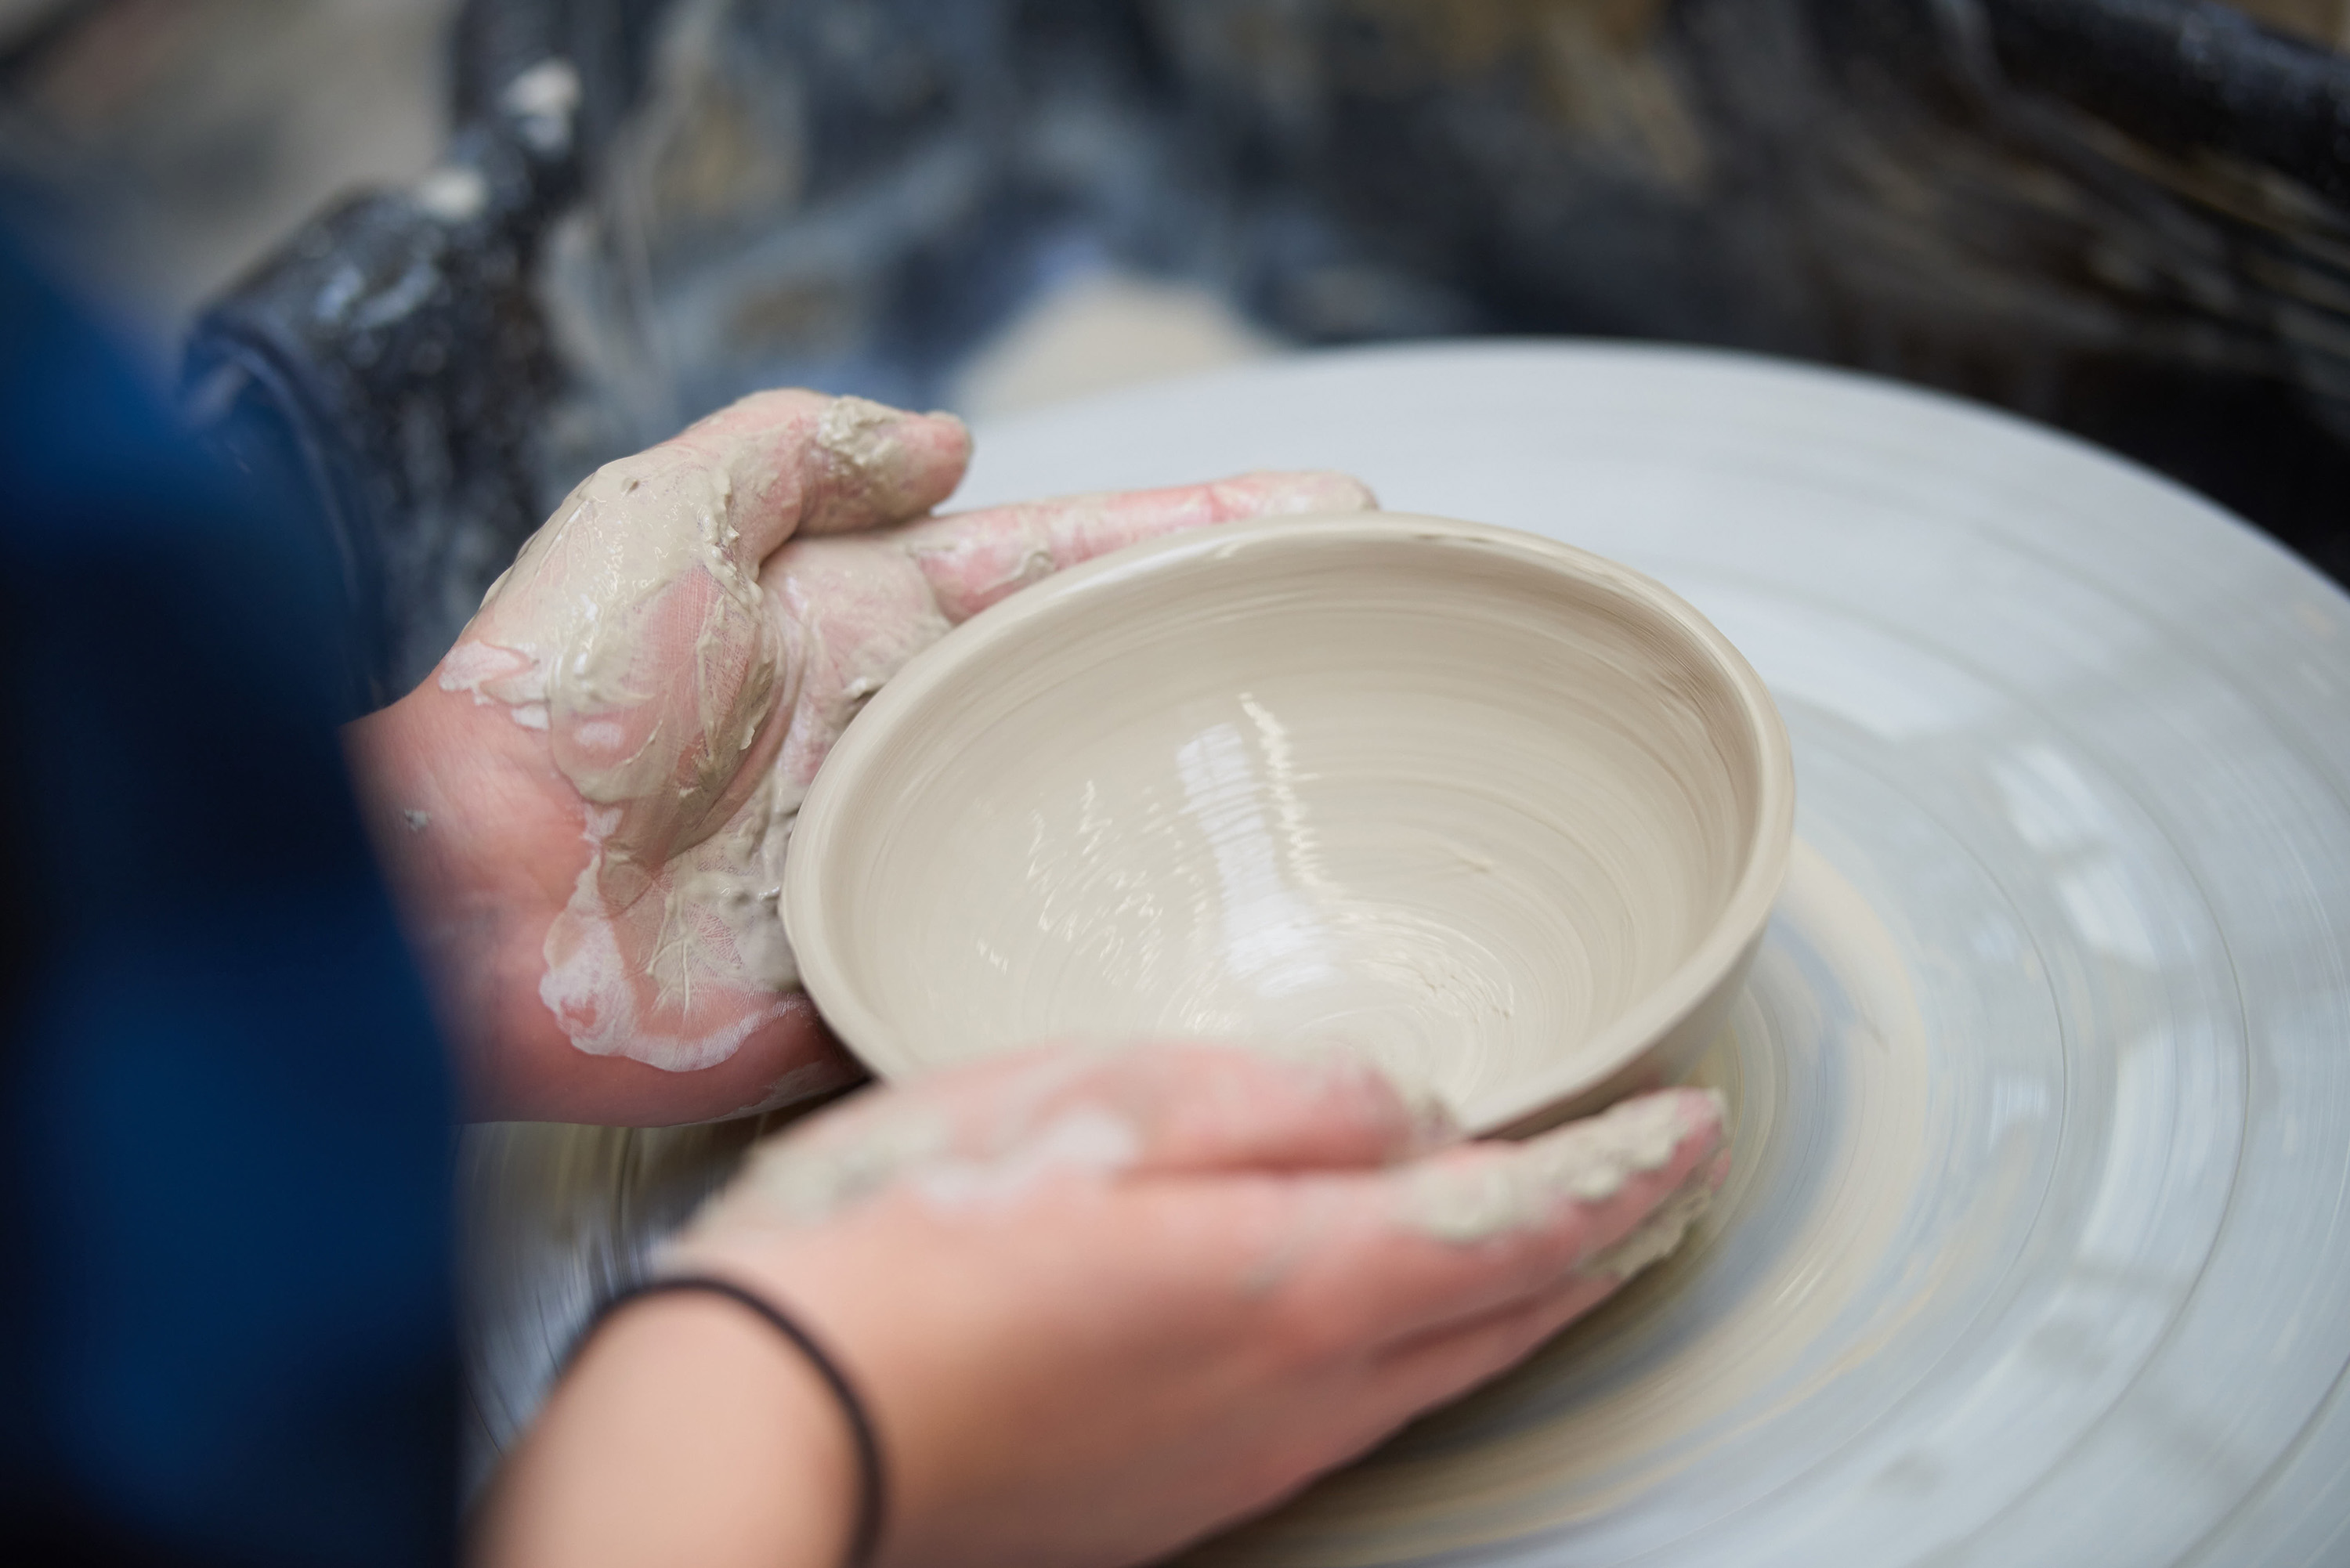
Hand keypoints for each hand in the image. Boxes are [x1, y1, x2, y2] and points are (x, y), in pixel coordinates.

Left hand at [345, 392, 1372, 1122]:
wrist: (462, 898)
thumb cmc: (554, 696)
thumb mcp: (661, 510)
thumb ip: (799, 451)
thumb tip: (954, 442)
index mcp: (865, 626)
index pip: (1062, 567)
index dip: (1186, 538)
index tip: (1316, 520)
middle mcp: (903, 744)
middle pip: (1099, 696)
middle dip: (1227, 669)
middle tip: (1368, 657)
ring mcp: (904, 864)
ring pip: (1088, 832)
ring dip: (1205, 820)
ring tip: (1344, 805)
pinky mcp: (885, 977)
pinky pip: (1023, 961)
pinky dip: (1119, 961)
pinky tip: (1229, 958)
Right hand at [477, 1045, 1729, 1567]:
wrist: (762, 1432)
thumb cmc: (899, 1245)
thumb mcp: (1085, 1107)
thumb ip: (1268, 1101)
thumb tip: (1402, 1109)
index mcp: (1290, 1282)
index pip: (1520, 1223)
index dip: (1620, 1169)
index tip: (1690, 1123)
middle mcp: (1293, 1395)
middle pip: (1503, 1316)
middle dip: (1598, 1242)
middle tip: (1658, 1182)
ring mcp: (1233, 1462)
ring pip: (1432, 1371)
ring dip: (1516, 1298)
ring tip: (1562, 1239)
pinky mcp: (1167, 1495)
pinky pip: (1345, 1410)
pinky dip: (1413, 1344)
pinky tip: (1381, 1314)